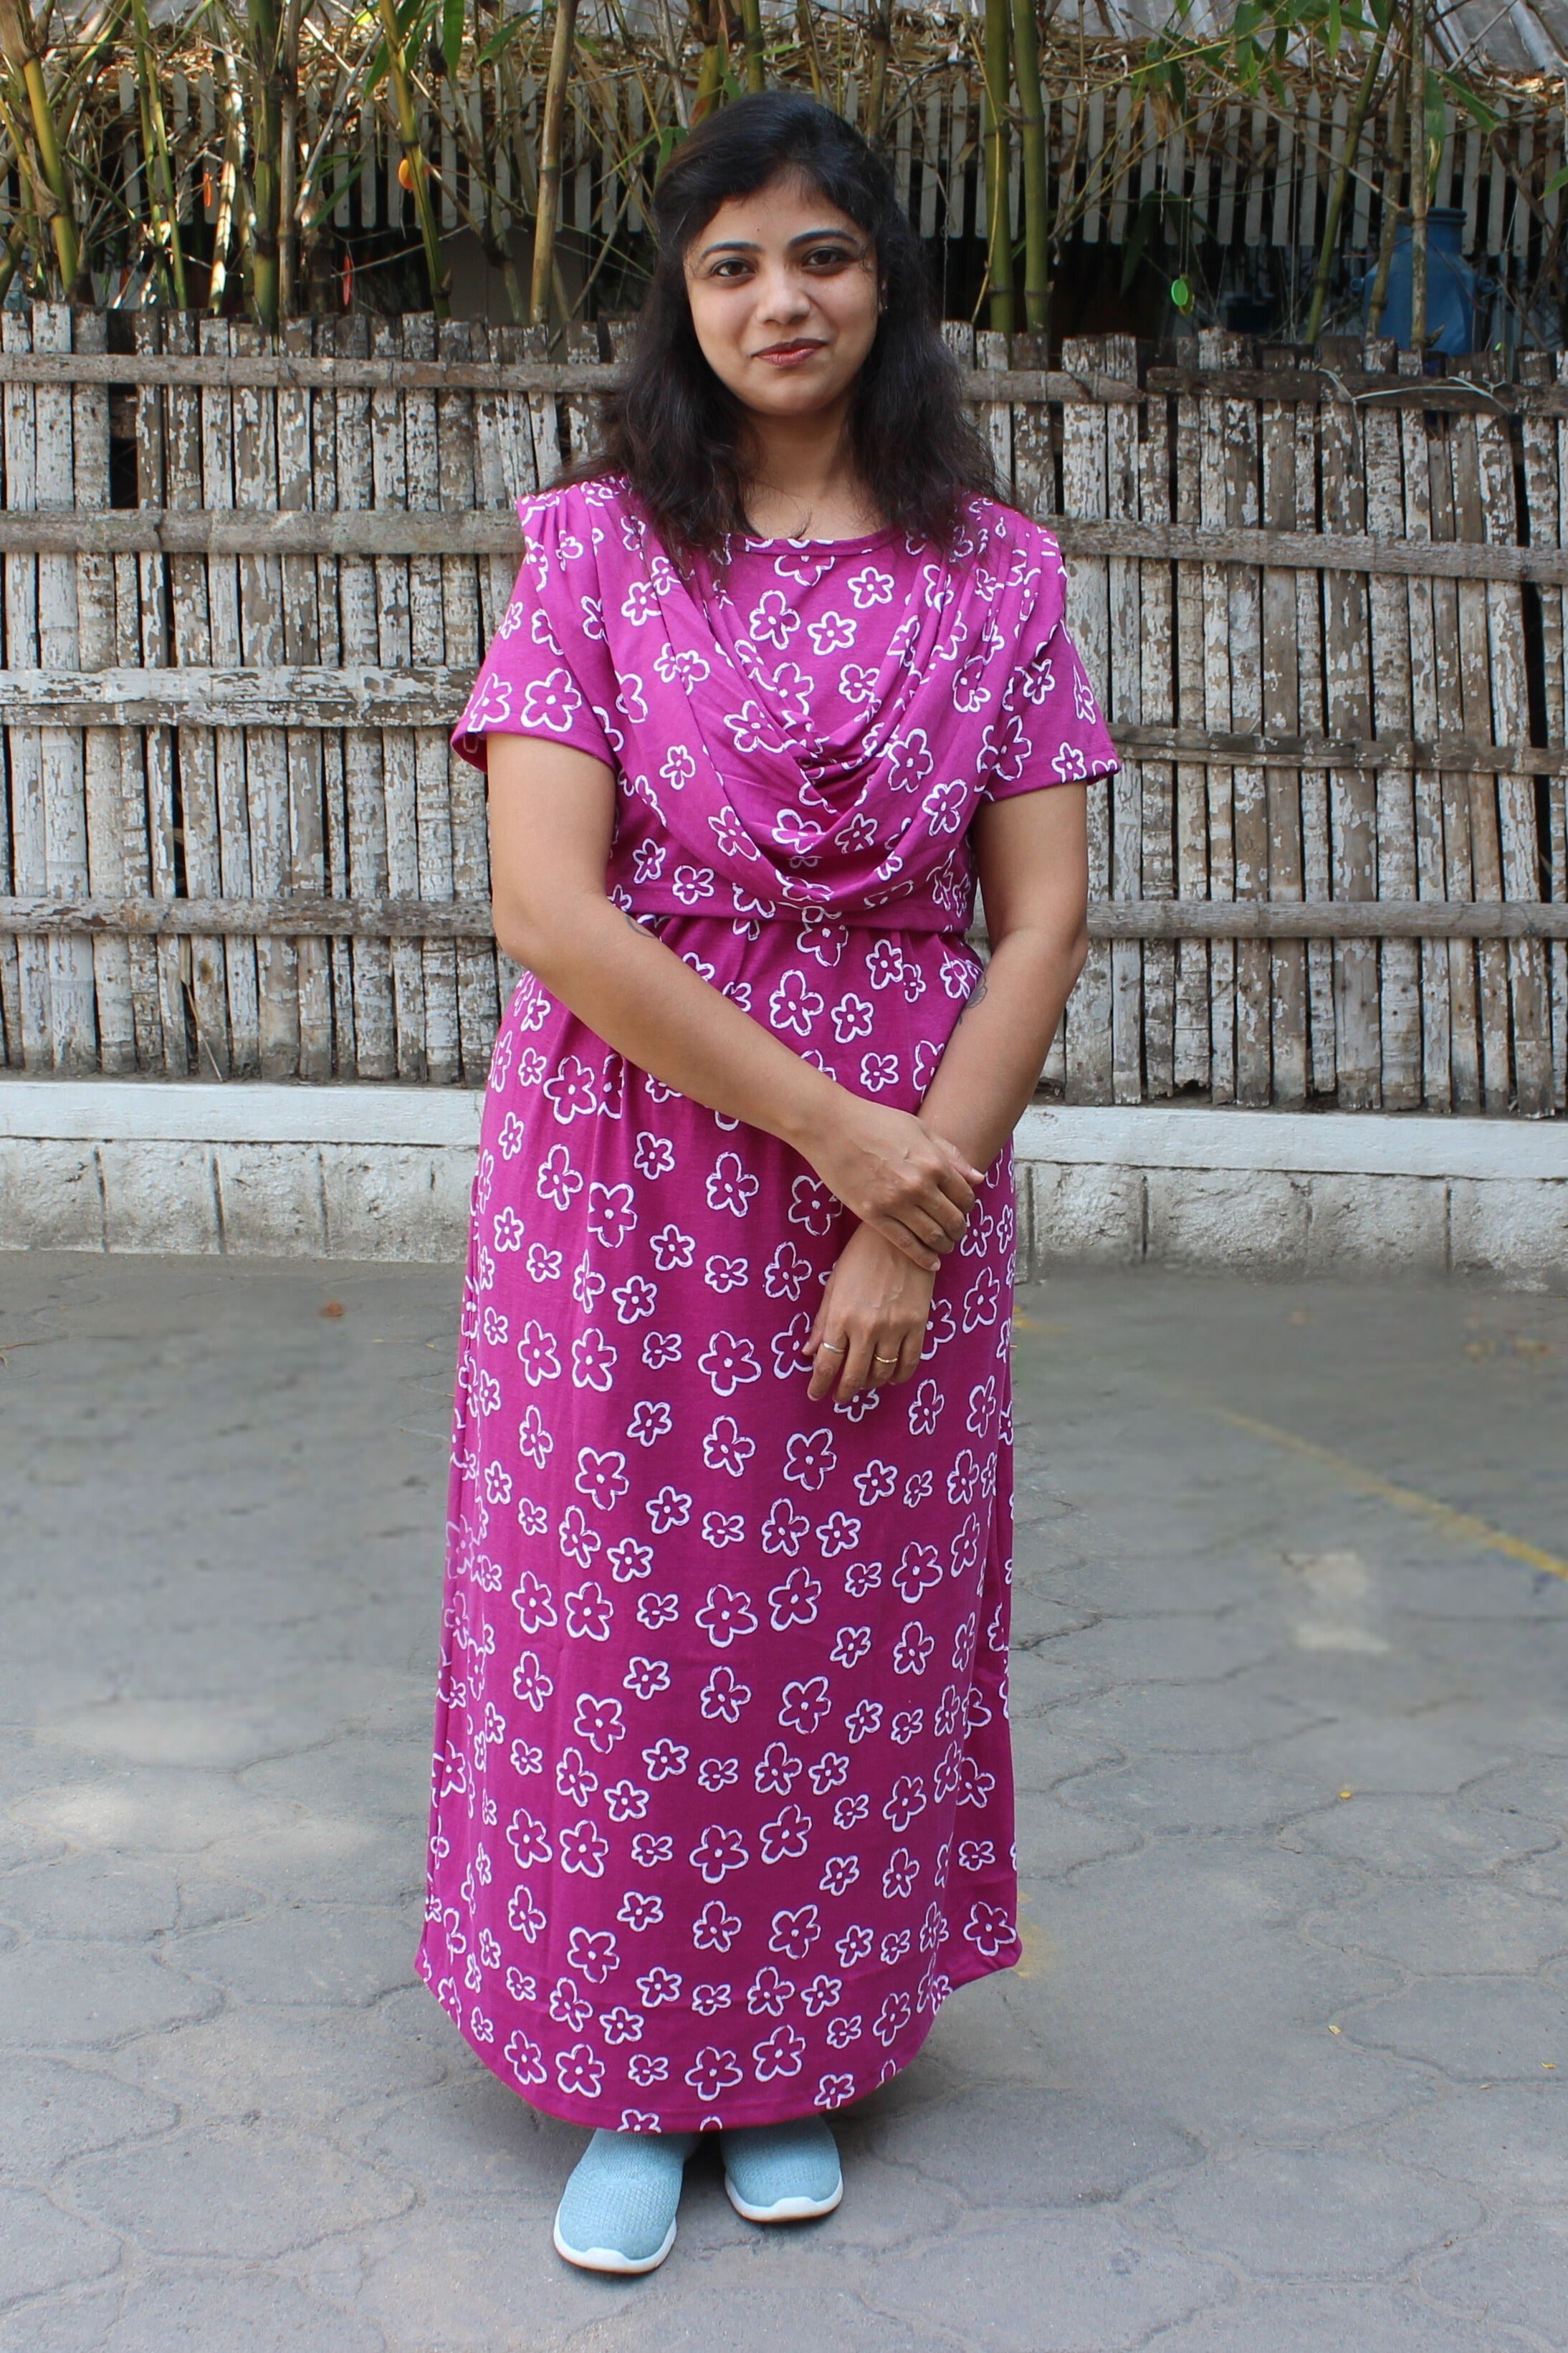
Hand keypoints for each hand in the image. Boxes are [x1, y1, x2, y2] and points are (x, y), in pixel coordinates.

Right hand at [802, 1102, 982, 1273]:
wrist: (831, 1127)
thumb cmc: (876, 1122)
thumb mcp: (920, 1129)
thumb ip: (951, 1154)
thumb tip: (978, 1178)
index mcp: (934, 1162)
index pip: (966, 1196)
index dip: (968, 1207)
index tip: (962, 1210)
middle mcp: (919, 1185)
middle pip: (953, 1220)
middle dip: (959, 1230)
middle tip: (957, 1233)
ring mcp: (895, 1202)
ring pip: (932, 1236)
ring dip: (944, 1245)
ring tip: (944, 1246)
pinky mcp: (873, 1214)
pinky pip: (905, 1244)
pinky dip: (923, 1257)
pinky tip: (931, 1262)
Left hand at [802, 1224, 935, 1403]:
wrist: (901, 1237)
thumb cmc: (861, 1256)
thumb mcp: (834, 1285)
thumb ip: (822, 1321)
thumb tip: (808, 1352)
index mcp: (841, 1316)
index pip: (827, 1363)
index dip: (819, 1384)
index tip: (815, 1394)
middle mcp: (867, 1327)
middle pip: (854, 1375)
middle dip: (844, 1392)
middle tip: (839, 1397)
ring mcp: (894, 1328)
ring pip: (882, 1373)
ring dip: (870, 1384)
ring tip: (864, 1383)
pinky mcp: (918, 1325)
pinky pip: (909, 1363)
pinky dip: (899, 1376)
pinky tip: (891, 1377)